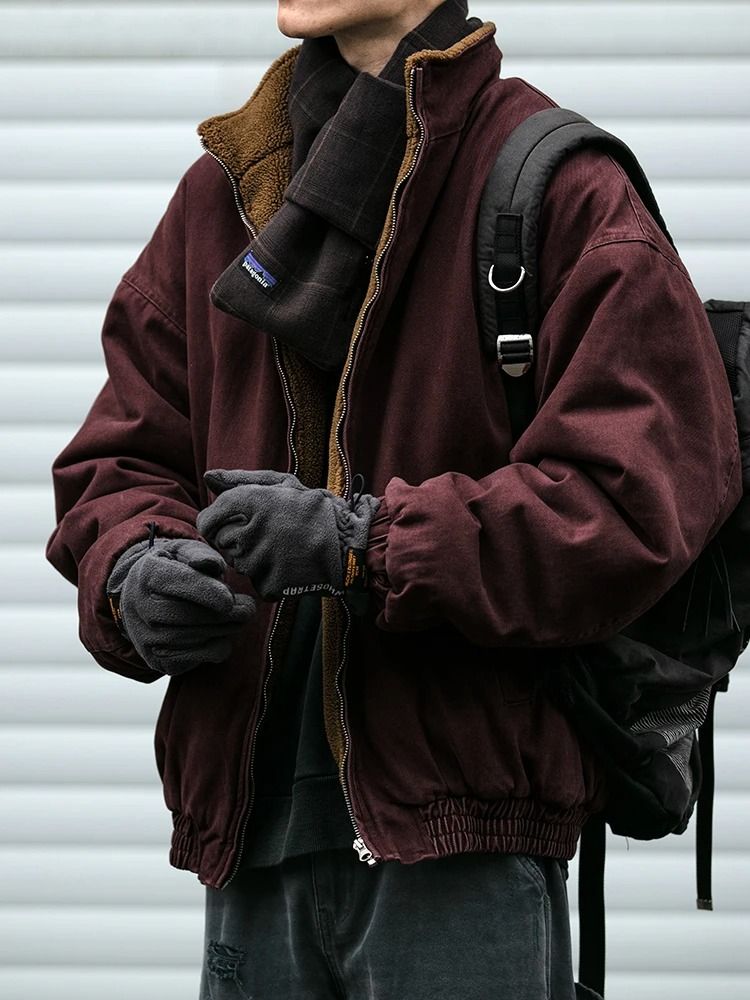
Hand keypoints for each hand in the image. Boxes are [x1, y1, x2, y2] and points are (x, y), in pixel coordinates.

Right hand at [106, 537, 255, 675]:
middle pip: (187, 615)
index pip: (176, 583)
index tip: (229, 600)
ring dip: (225, 629)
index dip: (205, 592)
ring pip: (194, 638)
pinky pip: (196, 658)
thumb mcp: (184, 552)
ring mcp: (146, 637)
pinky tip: (222, 633)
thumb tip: (212, 565)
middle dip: (224, 615)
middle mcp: (139, 607)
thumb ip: (201, 555)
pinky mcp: (158, 660)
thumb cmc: (174, 569)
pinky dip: (217, 647)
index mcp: (147, 574)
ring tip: (240, 617)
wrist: (145, 598)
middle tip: (249, 608)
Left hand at [196, 469, 379, 600]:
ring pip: (237, 562)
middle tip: (267, 533)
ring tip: (282, 547)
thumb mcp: (283, 485)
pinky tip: (289, 564)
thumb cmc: (315, 510)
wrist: (351, 545)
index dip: (213, 522)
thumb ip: (241, 480)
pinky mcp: (270, 584)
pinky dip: (269, 576)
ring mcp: (261, 561)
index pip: (208, 519)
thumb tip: (208, 477)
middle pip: (221, 542)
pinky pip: (256, 582)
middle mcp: (252, 531)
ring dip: (253, 557)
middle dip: (236, 538)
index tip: (228, 523)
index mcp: (253, 502)